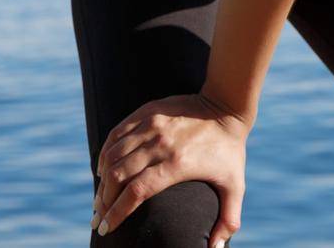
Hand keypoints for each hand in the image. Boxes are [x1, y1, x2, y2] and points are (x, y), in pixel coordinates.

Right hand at [93, 92, 250, 245]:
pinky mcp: (147, 112)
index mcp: (177, 164)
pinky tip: (102, 168)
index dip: (117, 213)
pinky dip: (105, 153)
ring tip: (99, 199)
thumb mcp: (235, 186)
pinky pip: (117, 133)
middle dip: (104, 201)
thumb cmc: (230, 150)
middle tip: (98, 218)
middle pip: (118, 175)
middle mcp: (160, 144)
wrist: (226, 105)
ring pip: (113, 154)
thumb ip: (228, 220)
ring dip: (102, 179)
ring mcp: (152, 125)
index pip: (136, 192)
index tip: (106, 228)